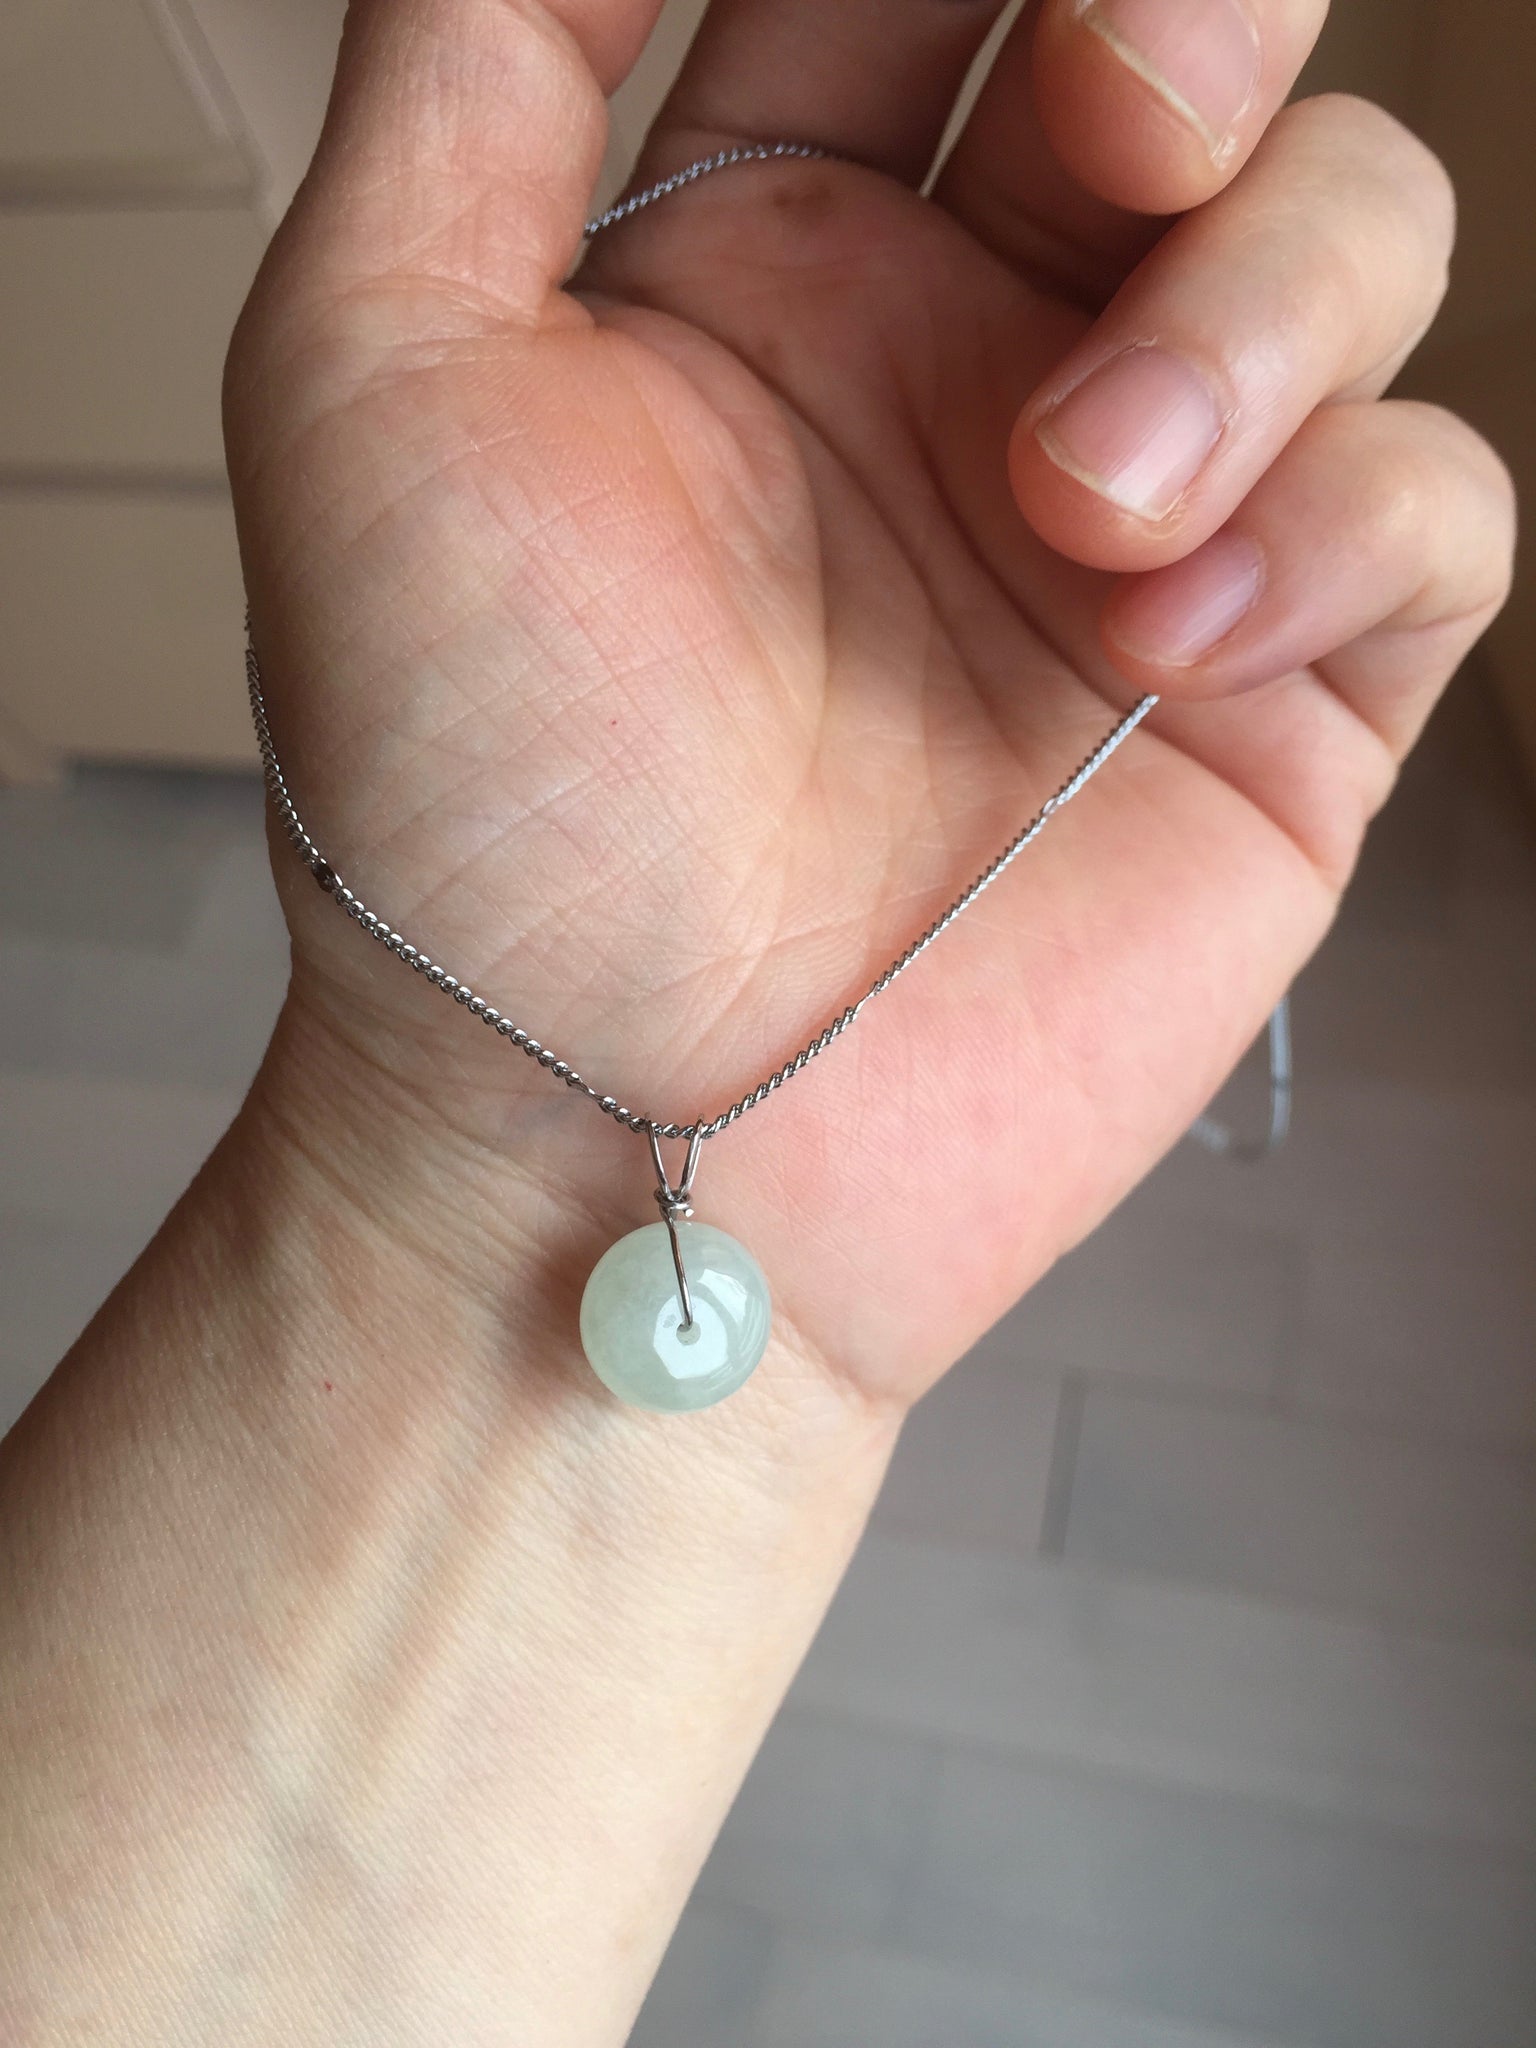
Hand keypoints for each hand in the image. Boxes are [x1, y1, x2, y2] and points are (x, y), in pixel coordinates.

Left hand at [224, 0, 1512, 1415]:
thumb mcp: (373, 377)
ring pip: (1356, 242)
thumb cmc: (473, 807)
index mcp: (770, 253)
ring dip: (1261, 319)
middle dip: (1198, 22)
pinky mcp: (1275, 699)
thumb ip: (475, 66)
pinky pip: (1434, 505)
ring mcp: (1145, 525)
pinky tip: (1172, 646)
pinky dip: (1344, 525)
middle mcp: (974, 362)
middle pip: (1196, 54)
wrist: (616, 1138)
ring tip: (1086, 503)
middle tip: (1123, 119)